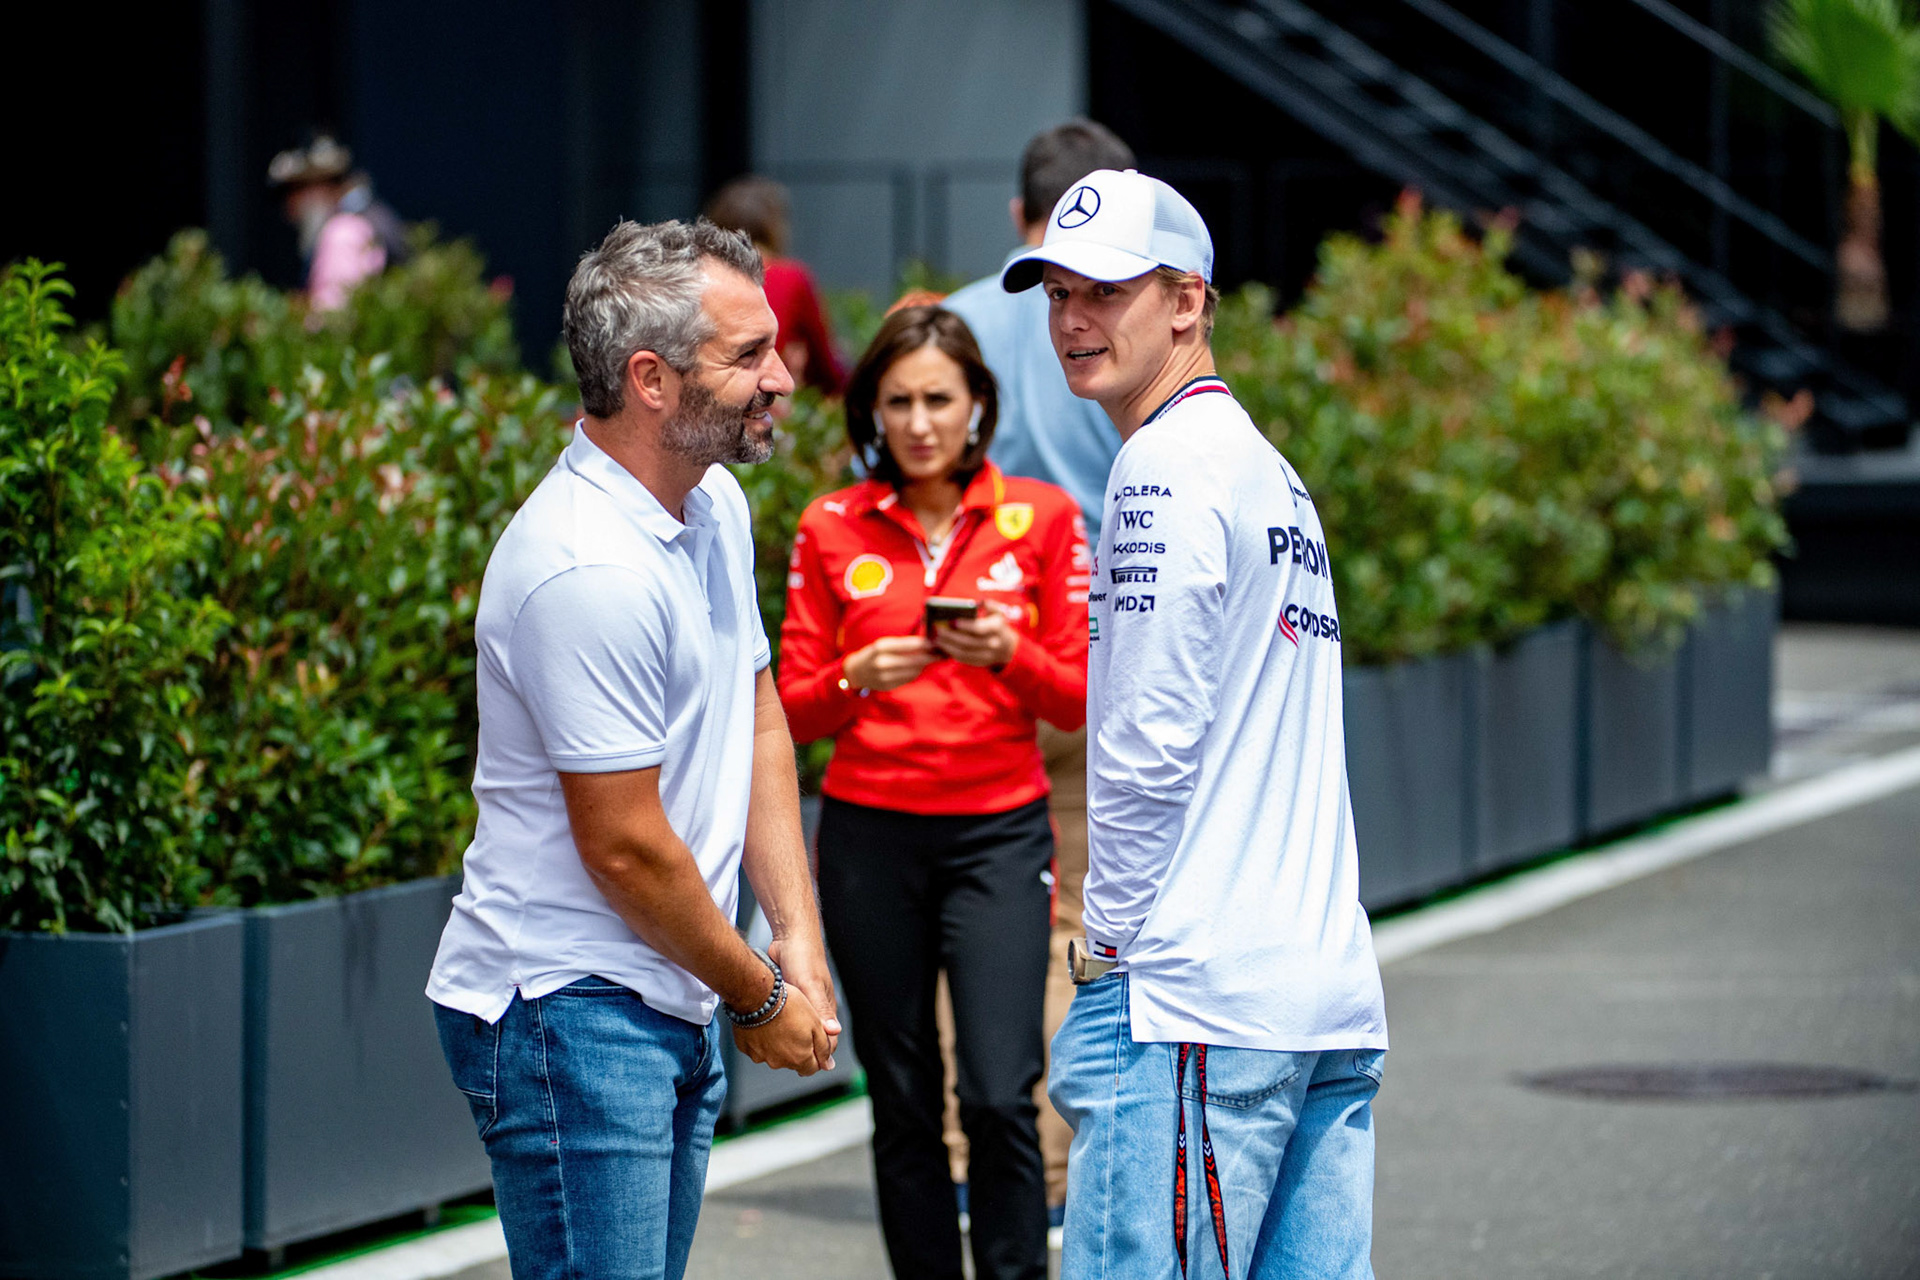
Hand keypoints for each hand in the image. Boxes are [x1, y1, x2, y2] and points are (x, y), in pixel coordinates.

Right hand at [732, 982, 833, 1075]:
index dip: (814, 1055)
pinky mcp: (745, 1048)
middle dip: (796, 1048)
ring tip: (778, 1022)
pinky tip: (763, 1024)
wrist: (758, 995)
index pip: (811, 1068)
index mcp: (799, 1058)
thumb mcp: (816, 1024)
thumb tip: (829, 1066)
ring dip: (778, 1044)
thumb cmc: (789, 1006)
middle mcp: (779, 1063)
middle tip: (794, 1026)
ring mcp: (760, 1056)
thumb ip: (823, 1047)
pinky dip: (762, 1039)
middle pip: (792, 1062)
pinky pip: (757, 1047)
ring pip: (774, 1055)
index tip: (811, 1039)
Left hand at [770, 935, 840, 1070]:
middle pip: (811, 1039)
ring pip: (796, 1030)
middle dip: (802, 1053)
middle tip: (786, 1065)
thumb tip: (833, 1033)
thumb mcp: (811, 985)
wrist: (789, 937)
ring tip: (775, 1055)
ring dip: (789, 1042)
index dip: (819, 1056)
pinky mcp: (787, 999)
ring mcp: (800, 1004)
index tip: (805, 1068)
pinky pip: (785, 1019)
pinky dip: (779, 1028)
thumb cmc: (804, 958)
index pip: (827, 1040)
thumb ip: (821, 1009)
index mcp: (824, 1008)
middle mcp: (814, 1008)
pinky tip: (767, 1034)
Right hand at [843, 635, 935, 691]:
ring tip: (932, 659)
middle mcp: (883, 662)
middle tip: (941, 653)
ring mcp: (885, 676)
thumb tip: (926, 642)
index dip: (925, 644)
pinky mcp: (888, 686)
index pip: (910, 645)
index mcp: (882, 647)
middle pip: (914, 660)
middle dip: (930, 656)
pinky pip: (909, 678)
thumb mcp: (884, 643)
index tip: (936, 642)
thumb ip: (903, 643)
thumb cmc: (874, 654)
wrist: (856, 672)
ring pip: (914, 670)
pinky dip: (916, 672)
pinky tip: (920, 667)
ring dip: (925, 665)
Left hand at [933, 612, 1019, 667]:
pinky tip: (941, 646)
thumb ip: (990, 605)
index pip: (978, 628)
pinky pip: (963, 659)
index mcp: (996, 628)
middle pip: (968, 641)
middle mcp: (993, 643)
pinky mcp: (979, 663)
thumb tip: (982, 601)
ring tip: (936, 638)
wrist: (1006, 647)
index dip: (964, 625)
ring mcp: (986, 655)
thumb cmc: (996, 625)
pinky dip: (951, 653)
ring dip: (948, 646)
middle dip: (951, 636)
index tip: (951, 621)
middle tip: (937, 629)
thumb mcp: (997, 613)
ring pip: (963, 652)